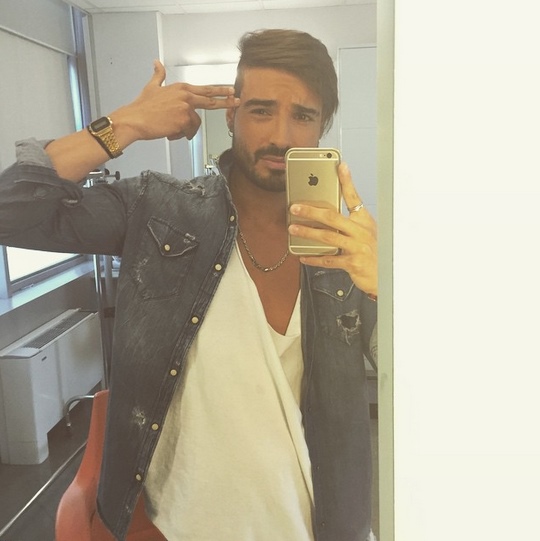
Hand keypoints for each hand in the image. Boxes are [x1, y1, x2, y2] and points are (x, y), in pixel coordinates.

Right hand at [111, 60, 239, 143]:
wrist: (135, 119)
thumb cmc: (142, 107)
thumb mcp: (151, 87)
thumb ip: (158, 75)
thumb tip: (156, 62)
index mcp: (181, 88)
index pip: (205, 89)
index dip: (220, 90)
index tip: (231, 90)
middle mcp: (186, 96)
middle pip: (211, 100)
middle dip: (226, 101)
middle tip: (238, 101)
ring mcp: (186, 107)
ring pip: (195, 123)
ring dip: (185, 130)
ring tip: (171, 130)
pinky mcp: (184, 120)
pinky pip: (189, 132)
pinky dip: (180, 135)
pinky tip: (169, 133)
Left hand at [288, 163, 377, 295]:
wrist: (385, 276)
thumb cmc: (373, 252)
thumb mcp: (366, 233)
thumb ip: (349, 223)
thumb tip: (324, 216)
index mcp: (364, 221)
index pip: (354, 197)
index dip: (347, 181)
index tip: (340, 166)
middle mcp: (361, 232)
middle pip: (332, 217)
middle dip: (311, 211)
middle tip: (295, 208)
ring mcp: (357, 247)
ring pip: (327, 237)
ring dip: (308, 232)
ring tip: (293, 229)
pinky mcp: (353, 263)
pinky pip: (329, 260)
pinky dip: (314, 258)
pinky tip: (303, 256)